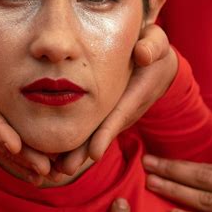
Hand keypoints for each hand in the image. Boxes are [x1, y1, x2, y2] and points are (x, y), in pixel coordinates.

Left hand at [54, 22, 176, 174]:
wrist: (156, 63)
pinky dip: (77, 141)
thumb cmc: (153, 49)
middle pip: (103, 132)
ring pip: (95, 133)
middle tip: (65, 168)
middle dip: (85, 151)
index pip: (119, 115)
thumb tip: (143, 55)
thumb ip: (152, 47)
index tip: (94, 152)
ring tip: (56, 168)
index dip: (106, 133)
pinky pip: (92, 127)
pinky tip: (56, 153)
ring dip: (78, 151)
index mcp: (136, 93)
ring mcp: (116, 113)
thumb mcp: (156, 43)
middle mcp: (125, 108)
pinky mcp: (108, 112)